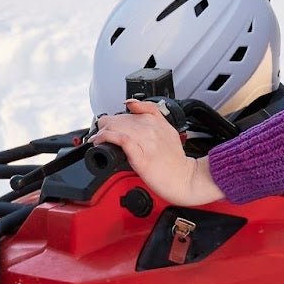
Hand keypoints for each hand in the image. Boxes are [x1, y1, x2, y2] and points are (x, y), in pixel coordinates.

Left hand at [91, 100, 225, 206]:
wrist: (185, 179)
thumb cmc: (175, 161)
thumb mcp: (168, 130)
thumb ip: (152, 116)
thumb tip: (131, 104)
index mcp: (157, 121)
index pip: (131, 108)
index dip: (116, 117)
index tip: (110, 125)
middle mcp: (151, 128)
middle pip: (119, 118)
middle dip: (106, 126)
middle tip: (101, 136)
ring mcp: (146, 142)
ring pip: (117, 126)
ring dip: (102, 132)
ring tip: (98, 140)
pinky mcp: (141, 156)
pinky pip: (121, 140)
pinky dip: (107, 138)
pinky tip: (100, 141)